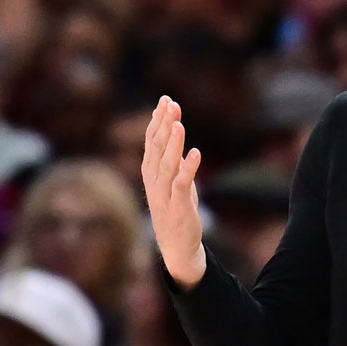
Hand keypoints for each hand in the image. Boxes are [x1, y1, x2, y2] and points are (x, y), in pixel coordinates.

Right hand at [143, 96, 205, 287]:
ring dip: (173, 143)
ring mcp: (164, 194)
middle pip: (157, 148)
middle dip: (164, 124)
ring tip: (179, 123)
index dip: (158, 120)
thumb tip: (173, 128)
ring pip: (166, 164)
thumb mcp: (172, 178)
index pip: (151, 140)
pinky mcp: (178, 206)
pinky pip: (181, 184)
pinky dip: (188, 168)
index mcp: (151, 172)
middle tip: (170, 103)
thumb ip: (170, 155)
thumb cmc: (175, 208)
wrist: (176, 246)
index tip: (165, 99)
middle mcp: (153, 181)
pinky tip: (195, 153)